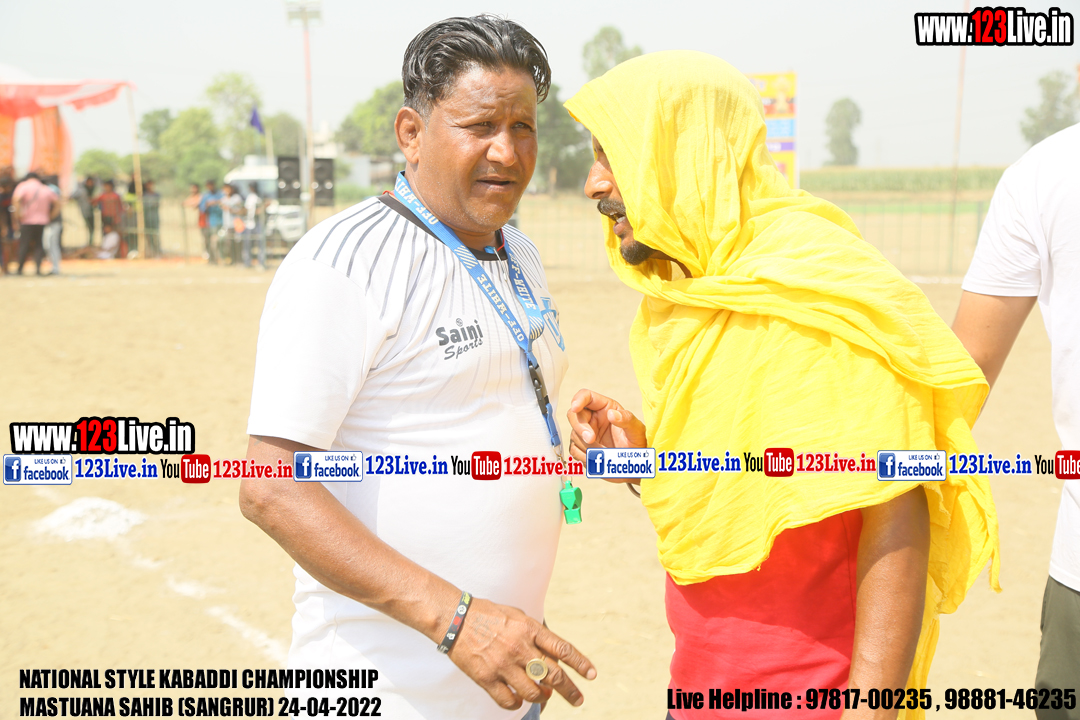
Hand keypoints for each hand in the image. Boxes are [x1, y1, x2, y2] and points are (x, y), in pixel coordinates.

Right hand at [448, 597, 595, 710]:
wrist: (456, 618)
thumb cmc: (489, 615)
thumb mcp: (518, 616)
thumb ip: (537, 634)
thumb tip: (555, 654)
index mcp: (530, 629)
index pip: (563, 649)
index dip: (581, 664)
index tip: (591, 675)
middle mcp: (520, 647)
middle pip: (553, 675)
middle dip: (570, 691)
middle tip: (578, 700)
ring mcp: (503, 664)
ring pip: (533, 692)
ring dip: (542, 697)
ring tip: (544, 696)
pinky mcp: (486, 678)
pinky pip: (509, 701)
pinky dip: (518, 704)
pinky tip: (519, 700)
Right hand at [566, 389, 647, 480]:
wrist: (635, 463)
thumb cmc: (637, 442)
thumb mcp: (637, 430)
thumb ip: (627, 419)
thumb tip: (612, 414)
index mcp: (604, 408)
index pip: (587, 396)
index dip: (578, 399)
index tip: (575, 407)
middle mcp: (593, 418)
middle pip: (574, 415)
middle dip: (580, 427)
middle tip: (591, 439)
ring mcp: (586, 433)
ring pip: (574, 435)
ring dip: (587, 446)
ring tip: (606, 454)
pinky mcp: (582, 447)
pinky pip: (575, 450)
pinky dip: (585, 456)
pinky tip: (599, 459)